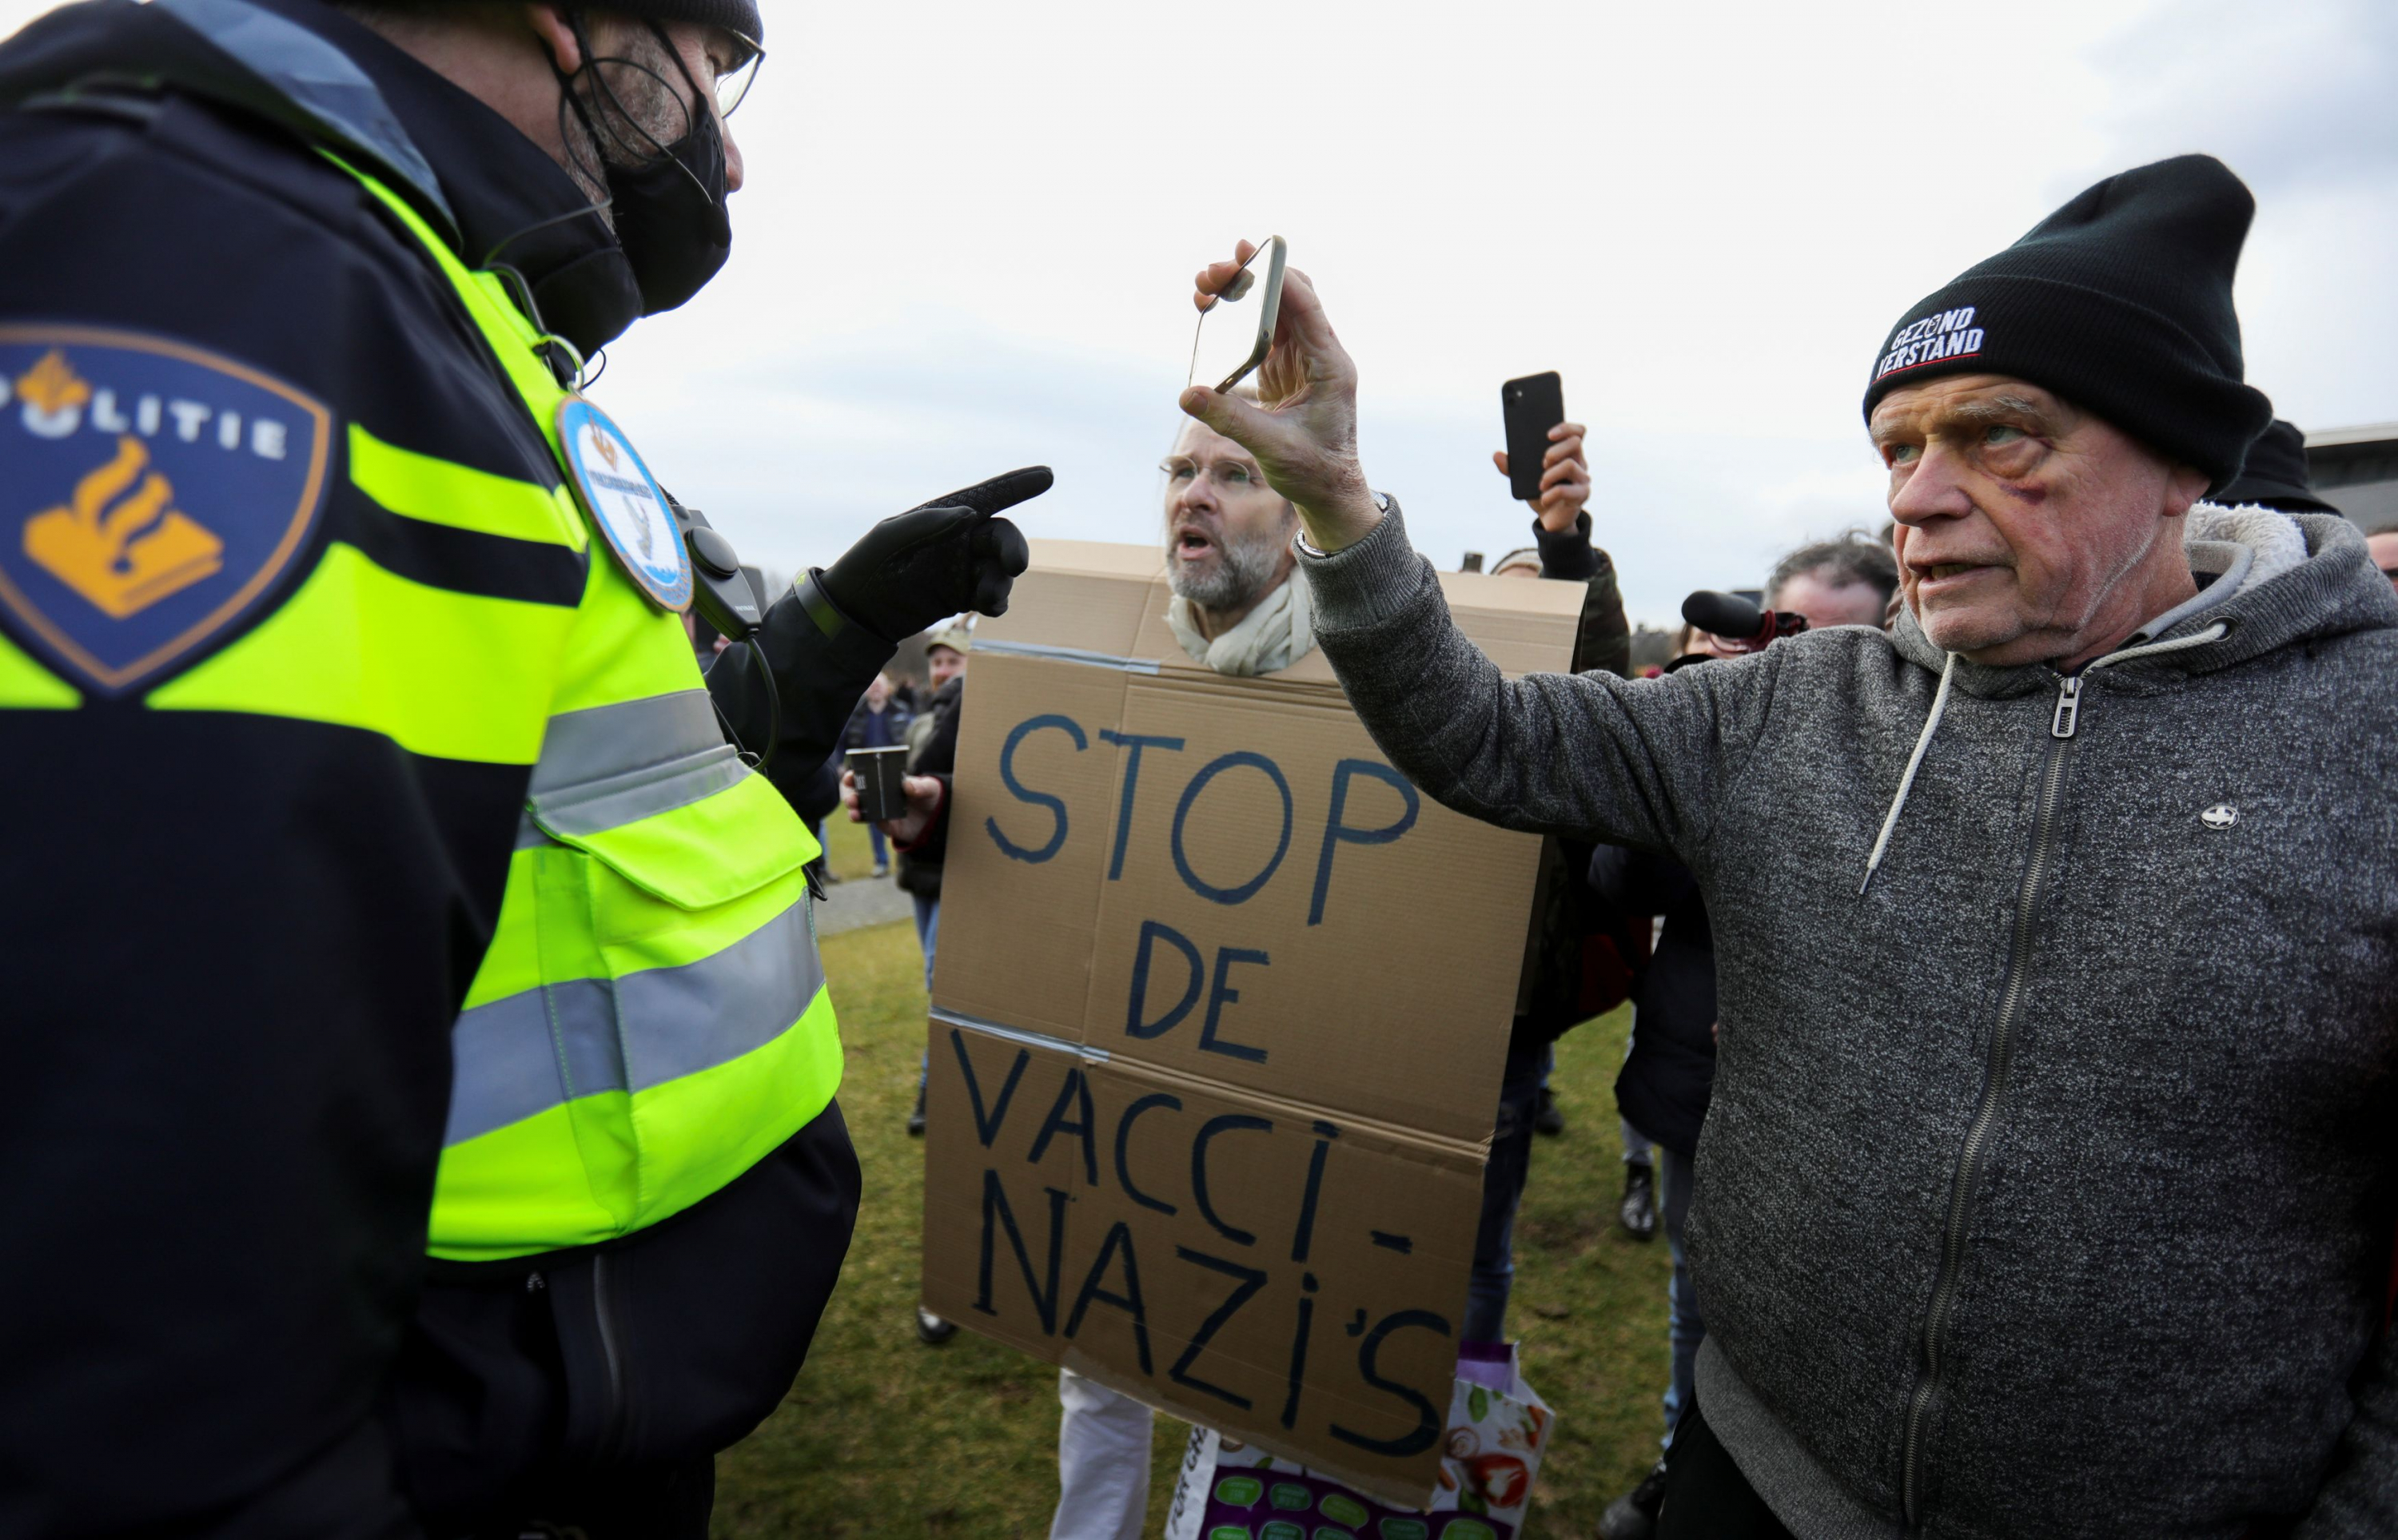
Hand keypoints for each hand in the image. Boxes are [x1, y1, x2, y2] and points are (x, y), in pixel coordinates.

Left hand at [819, 468, 1047, 641]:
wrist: (855, 613)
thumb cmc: (867, 566)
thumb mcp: (889, 540)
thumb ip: (928, 524)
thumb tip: (969, 515)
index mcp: (942, 515)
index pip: (988, 496)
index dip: (1018, 485)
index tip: (1047, 474)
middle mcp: (958, 538)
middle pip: (1003, 536)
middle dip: (1014, 548)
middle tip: (1014, 564)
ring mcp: (962, 568)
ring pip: (1002, 569)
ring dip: (1002, 580)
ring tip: (987, 597)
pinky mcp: (961, 596)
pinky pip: (993, 594)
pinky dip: (998, 599)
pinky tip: (988, 606)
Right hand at [841, 768, 944, 843]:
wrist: (938, 818)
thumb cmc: (931, 796)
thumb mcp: (930, 788)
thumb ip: (920, 787)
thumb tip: (907, 785)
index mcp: (887, 780)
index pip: (867, 775)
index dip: (856, 775)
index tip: (851, 776)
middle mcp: (880, 794)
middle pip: (859, 793)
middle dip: (851, 794)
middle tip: (852, 798)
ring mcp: (881, 809)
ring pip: (861, 809)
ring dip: (854, 809)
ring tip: (854, 811)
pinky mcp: (886, 824)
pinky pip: (874, 822)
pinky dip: (866, 820)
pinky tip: (864, 818)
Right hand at [1178, 242, 1380, 550]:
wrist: (1329, 492)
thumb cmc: (1313, 471)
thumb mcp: (1272, 447)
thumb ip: (1231, 419)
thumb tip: (1188, 395)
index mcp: (1329, 366)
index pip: (1307, 308)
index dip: (1279, 277)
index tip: (1250, 256)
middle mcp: (1319, 356)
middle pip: (1289, 299)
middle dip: (1253, 278)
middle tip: (1215, 272)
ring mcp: (1302, 361)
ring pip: (1274, 312)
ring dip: (1243, 295)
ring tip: (1205, 286)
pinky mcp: (1285, 372)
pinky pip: (1262, 334)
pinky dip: (1239, 320)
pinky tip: (1214, 311)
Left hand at [1493, 421, 1590, 532]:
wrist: (1549, 519)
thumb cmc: (1540, 493)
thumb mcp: (1523, 479)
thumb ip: (1511, 467)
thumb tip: (1496, 455)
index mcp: (1568, 453)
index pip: (1577, 432)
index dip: (1565, 428)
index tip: (1548, 435)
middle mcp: (1579, 462)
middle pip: (1575, 443)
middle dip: (1555, 450)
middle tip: (1542, 462)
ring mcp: (1582, 478)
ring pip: (1570, 465)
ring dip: (1550, 474)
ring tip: (1540, 485)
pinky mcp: (1581, 495)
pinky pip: (1566, 490)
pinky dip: (1551, 494)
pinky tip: (1544, 499)